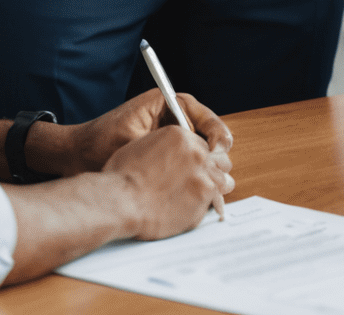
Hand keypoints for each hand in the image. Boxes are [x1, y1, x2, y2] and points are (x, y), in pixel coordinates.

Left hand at [44, 88, 233, 174]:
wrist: (74, 157)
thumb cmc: (98, 145)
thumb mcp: (133, 141)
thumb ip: (165, 146)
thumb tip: (198, 152)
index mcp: (165, 103)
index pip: (202, 114)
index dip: (216, 132)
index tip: (219, 149)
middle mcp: (170, 118)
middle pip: (206, 135)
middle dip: (216, 155)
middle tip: (220, 174)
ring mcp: (169, 137)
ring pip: (200, 153)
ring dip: (207, 170)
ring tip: (215, 190)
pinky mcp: (164, 156)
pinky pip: (186, 164)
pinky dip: (193, 180)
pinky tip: (198, 197)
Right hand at [102, 126, 233, 239]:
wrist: (120, 201)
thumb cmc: (123, 177)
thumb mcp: (142, 146)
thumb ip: (165, 148)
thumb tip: (173, 156)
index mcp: (180, 135)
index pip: (202, 142)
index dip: (199, 155)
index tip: (195, 165)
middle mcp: (196, 151)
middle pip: (218, 158)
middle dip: (211, 168)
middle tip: (201, 180)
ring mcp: (203, 174)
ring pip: (223, 179)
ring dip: (214, 186)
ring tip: (201, 196)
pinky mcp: (204, 197)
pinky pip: (215, 201)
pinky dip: (207, 205)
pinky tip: (196, 209)